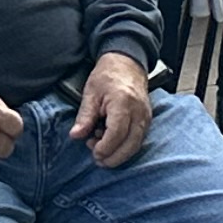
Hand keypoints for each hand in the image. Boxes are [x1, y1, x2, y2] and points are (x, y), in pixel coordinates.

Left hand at [71, 50, 152, 168]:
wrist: (127, 63)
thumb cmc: (108, 75)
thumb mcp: (91, 93)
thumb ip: (85, 116)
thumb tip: (75, 135)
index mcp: (123, 103)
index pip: (116, 134)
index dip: (105, 148)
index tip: (93, 152)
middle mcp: (138, 112)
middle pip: (130, 145)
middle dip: (113, 158)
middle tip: (97, 158)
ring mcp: (146, 117)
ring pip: (136, 146)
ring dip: (119, 154)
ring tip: (101, 149)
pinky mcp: (147, 120)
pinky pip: (138, 140)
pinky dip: (125, 147)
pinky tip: (111, 141)